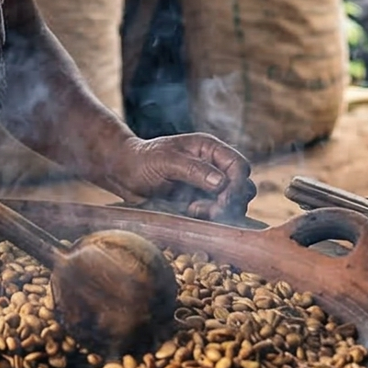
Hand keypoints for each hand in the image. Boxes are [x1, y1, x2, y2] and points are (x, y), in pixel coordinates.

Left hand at [99, 134, 255, 220]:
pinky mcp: (201, 202)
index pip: (240, 166)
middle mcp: (214, 167)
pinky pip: (217, 213)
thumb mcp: (166, 161)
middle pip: (243, 186)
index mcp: (210, 149)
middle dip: (232, 201)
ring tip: (195, 210)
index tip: (224, 199)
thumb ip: (195, 170)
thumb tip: (222, 182)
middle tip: (211, 210)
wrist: (124, 174)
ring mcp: (209, 186)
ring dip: (219, 211)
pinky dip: (209, 217)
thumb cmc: (143, 160)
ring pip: (233, 203)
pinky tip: (190, 213)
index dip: (237, 184)